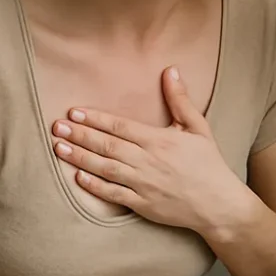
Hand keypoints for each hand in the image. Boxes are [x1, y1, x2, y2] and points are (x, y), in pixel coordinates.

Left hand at [51, 67, 259, 237]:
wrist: (219, 204)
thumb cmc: (209, 164)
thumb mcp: (199, 128)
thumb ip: (181, 100)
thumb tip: (171, 71)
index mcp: (161, 141)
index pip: (121, 126)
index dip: (96, 118)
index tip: (74, 112)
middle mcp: (149, 161)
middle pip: (108, 146)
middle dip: (80, 135)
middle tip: (57, 126)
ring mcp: (144, 184)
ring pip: (105, 168)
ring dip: (80, 158)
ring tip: (59, 147)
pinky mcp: (143, 204)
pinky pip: (114, 194)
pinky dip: (95, 186)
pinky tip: (78, 177)